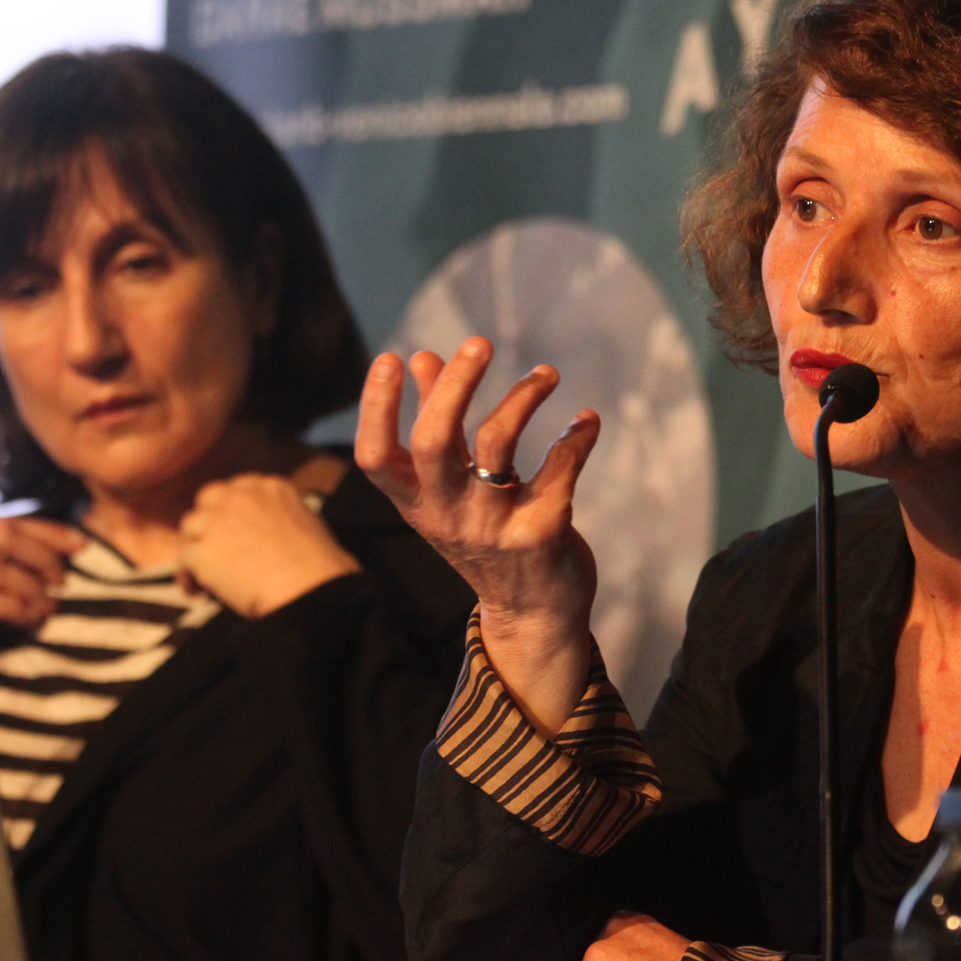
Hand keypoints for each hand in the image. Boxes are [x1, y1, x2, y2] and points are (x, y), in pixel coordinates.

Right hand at [0, 516, 84, 627]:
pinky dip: (20, 608)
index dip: (45, 529)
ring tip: (47, 607)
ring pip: (0, 564)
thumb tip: (22, 573)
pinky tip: (30, 620)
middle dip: (45, 553)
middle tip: (64, 578)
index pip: (0, 522)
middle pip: (4, 534)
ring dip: (34, 586)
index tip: (76, 542)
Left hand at [178, 473, 360, 617]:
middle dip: (209, 520)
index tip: (234, 528)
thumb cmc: (322, 571)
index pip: (241, 487)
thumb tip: (275, 539)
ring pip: (191, 526)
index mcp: (274, 487)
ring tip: (202, 575)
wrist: (310, 590)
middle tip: (213, 545)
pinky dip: (188, 577)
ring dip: (195, 547)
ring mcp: (220, 521)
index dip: (233, 509)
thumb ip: (285, 519)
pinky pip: (184, 560)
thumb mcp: (310, 526)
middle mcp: (243, 496)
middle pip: (210, 497)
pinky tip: (197, 593)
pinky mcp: (204, 550)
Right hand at [354, 338, 600, 733]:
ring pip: (497, 444)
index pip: (375, 457)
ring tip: (548, 375)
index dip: (376, 407)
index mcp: (416, 504)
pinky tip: (586, 421)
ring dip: (524, 397)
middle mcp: (446, 516)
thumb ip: (434, 423)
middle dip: (455, 384)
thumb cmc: (486, 538)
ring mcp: (492, 527)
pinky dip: (576, 437)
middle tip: (480, 343)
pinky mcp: (542, 533)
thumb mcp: (448, 489)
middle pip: (433, 441)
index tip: (392, 357)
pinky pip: (559, 469)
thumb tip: (419, 357)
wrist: (533, 617)